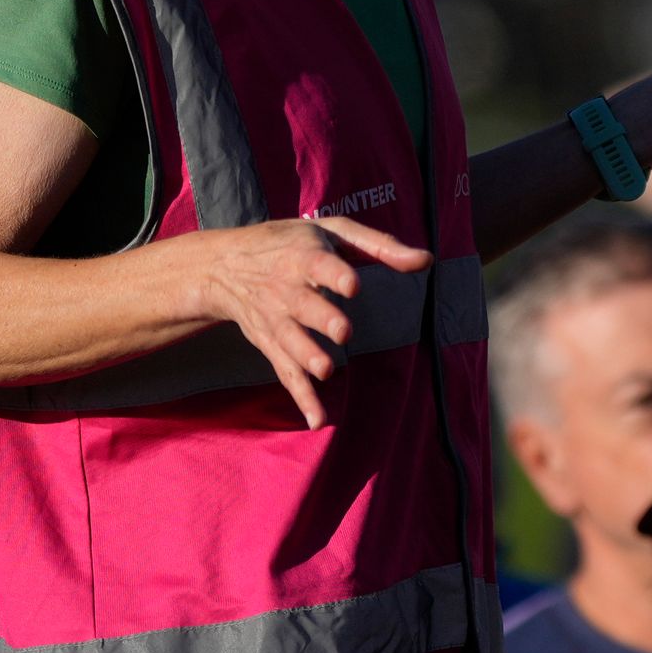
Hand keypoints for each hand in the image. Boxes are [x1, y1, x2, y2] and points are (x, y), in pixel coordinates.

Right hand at [196, 215, 433, 429]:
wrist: (224, 265)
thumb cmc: (291, 243)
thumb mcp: (333, 232)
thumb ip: (381, 246)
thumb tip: (426, 260)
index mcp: (304, 256)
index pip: (319, 265)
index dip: (335, 275)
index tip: (352, 286)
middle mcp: (286, 289)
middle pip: (304, 306)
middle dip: (322, 319)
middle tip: (343, 332)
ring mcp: (276, 319)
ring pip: (291, 341)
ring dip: (307, 357)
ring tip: (327, 370)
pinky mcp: (271, 344)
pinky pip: (286, 373)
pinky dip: (301, 397)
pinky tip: (317, 420)